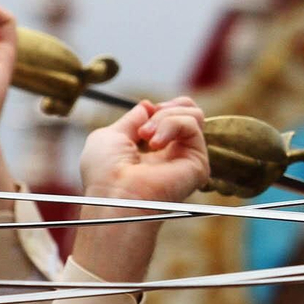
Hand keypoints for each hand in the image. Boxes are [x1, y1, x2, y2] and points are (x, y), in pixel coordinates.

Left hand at [71, 99, 210, 282]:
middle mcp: (173, 155)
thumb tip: (147, 106)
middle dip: (168, 107)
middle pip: (190, 112)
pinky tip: (154, 144)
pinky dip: (170, 125)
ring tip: (146, 136)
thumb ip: (131, 120)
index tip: (143, 113)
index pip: (171, 116)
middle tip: (148, 124)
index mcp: (152, 151)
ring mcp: (187, 158)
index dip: (158, 108)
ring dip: (165, 116)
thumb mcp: (110, 136)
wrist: (116, 197)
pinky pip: (191, 125)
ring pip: (193, 115)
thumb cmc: (105, 175)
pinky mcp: (198, 163)